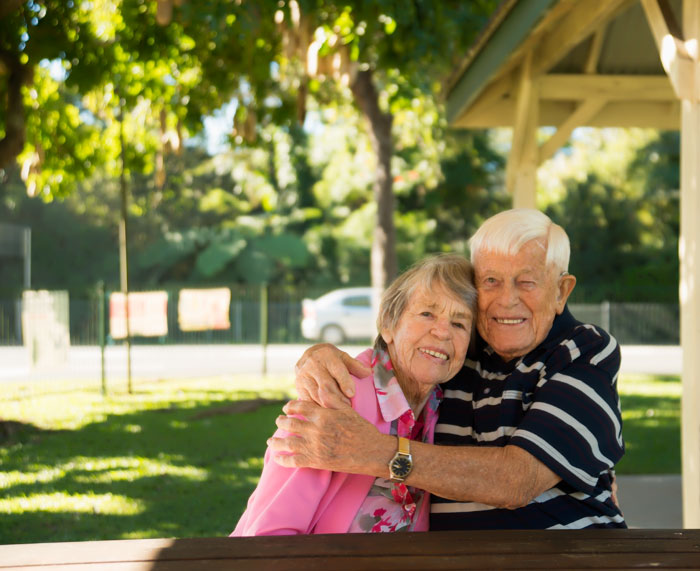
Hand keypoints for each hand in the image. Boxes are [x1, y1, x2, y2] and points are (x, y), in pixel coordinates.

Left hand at [268, 400, 391, 475]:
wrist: (372, 452)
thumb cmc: (362, 429)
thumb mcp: (348, 410)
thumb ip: (332, 398)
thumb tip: (320, 386)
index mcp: (323, 415)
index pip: (300, 407)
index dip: (290, 407)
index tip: (286, 408)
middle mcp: (316, 430)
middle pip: (290, 424)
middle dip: (281, 422)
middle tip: (278, 421)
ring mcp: (315, 447)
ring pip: (288, 442)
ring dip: (276, 441)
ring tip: (271, 440)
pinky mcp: (316, 462)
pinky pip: (293, 461)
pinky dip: (282, 459)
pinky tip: (277, 458)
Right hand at [294, 343, 370, 407]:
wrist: (309, 355)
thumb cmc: (331, 359)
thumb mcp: (343, 357)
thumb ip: (355, 365)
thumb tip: (368, 373)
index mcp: (326, 355)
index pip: (337, 370)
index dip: (345, 383)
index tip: (352, 394)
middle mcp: (312, 365)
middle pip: (326, 387)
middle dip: (339, 399)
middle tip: (349, 407)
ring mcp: (303, 376)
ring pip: (317, 397)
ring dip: (330, 406)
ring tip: (341, 411)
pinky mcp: (298, 387)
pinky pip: (309, 401)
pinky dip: (320, 408)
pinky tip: (329, 412)